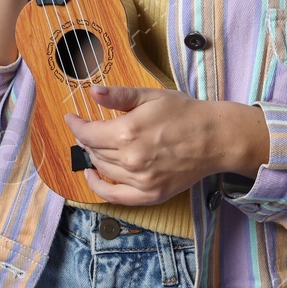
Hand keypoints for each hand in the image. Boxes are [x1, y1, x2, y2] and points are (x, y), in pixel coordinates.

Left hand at [64, 85, 269, 205]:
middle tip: (89, 129)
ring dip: (93, 157)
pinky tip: (93, 176)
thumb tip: (92, 91)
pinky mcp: (150, 194)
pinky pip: (115, 196)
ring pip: (102, 169)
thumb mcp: (151, 96)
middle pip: (93, 151)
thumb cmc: (185, 113)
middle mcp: (130, 160)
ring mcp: (140, 180)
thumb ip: (119, 95)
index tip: (72, 118)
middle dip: (87, 138)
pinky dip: (99, 187)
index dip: (76, 124)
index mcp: (127, 132)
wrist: (215, 139)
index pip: (87, 133)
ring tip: (95, 147)